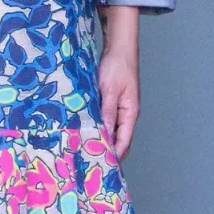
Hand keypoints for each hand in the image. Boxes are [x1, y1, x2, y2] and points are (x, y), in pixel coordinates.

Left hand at [98, 4, 139, 158]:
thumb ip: (106, 112)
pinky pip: (105, 120)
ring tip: (84, 151)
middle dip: (106, 151)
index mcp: (130, 113)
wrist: (119, 47)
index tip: (101, 167)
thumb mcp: (109, 90)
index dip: (114, 156)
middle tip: (88, 163)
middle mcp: (126, 114)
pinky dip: (97, 127)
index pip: (123, 142)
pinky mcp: (111, 102)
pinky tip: (84, 131)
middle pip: (118, 139)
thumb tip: (103, 135)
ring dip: (100, 139)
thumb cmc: (117, 66)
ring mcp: (119, 108)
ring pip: (110, 130)